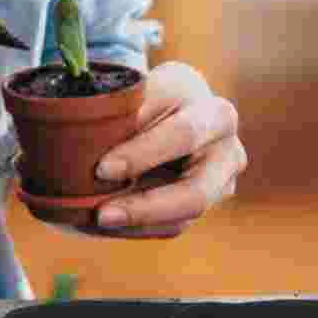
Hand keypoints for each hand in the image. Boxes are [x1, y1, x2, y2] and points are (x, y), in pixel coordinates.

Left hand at [87, 61, 246, 239]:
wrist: (175, 111)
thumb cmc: (155, 97)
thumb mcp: (144, 90)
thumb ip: (126, 111)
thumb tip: (89, 143)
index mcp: (218, 115)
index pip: (184, 136)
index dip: (143, 154)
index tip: (101, 168)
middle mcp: (228, 154)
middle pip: (195, 194)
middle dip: (145, 207)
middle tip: (101, 215)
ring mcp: (221, 186)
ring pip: (181, 218)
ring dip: (136, 222)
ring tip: (95, 219)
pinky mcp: (204, 207)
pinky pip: (172, 227)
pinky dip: (138, 226)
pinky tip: (109, 221)